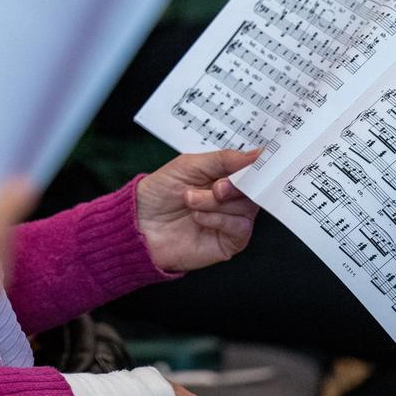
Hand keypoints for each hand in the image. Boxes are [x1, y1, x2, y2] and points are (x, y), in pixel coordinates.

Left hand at [135, 149, 260, 272]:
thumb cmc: (159, 193)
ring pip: (246, 207)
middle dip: (235, 186)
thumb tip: (256, 153)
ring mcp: (231, 220)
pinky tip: (198, 218)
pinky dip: (220, 220)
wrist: (139, 223)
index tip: (257, 161)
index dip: (254, 165)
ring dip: (216, 203)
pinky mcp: (229, 242)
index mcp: (224, 176)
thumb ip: (223, 159)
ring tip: (191, 202)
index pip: (251, 169)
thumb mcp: (189, 165)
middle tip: (216, 187)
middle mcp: (231, 198)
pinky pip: (240, 228)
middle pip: (253, 189)